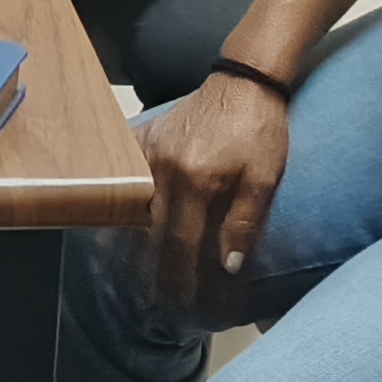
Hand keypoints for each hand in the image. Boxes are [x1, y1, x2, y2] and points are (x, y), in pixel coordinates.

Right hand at [139, 68, 292, 306]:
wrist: (245, 81)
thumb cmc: (260, 129)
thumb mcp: (265, 178)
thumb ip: (244, 222)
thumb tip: (228, 265)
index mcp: (198, 180)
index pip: (180, 242)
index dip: (178, 275)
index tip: (178, 300)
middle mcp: (165, 167)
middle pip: (151, 230)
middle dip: (151, 266)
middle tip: (151, 295)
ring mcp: (149, 150)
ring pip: (133, 206)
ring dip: (131, 238)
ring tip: (128, 267)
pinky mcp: (143, 137)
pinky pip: (126, 175)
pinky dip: (121, 199)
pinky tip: (117, 218)